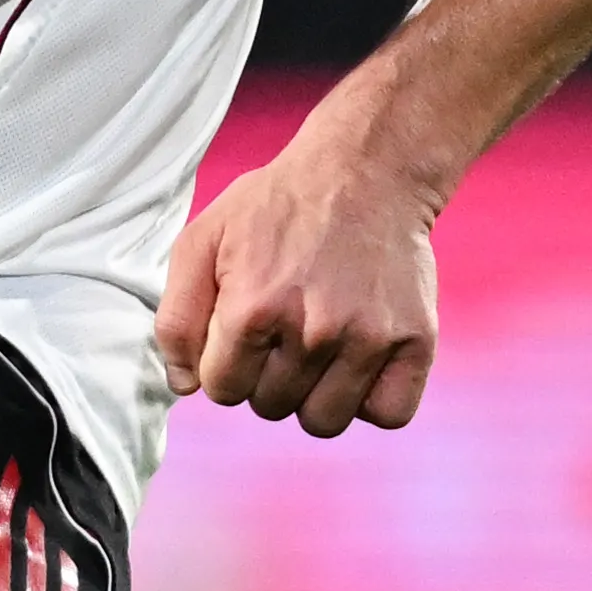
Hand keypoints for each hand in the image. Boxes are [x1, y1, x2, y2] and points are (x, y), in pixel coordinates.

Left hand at [153, 129, 447, 437]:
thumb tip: (184, 386)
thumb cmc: (279, 206)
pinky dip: (371, 399)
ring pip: (323, 421)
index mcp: (253, 309)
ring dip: (314, 393)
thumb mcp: (203, 240)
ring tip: (319, 345)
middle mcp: (312, 331)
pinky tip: (358, 361)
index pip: (221, 390)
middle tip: (286, 325)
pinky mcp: (414, 342)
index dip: (226, 363)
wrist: (369, 169)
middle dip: (267, 375)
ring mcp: (368, 339)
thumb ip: (177, 318)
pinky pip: (387, 414)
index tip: (245, 329)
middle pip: (270, 407)